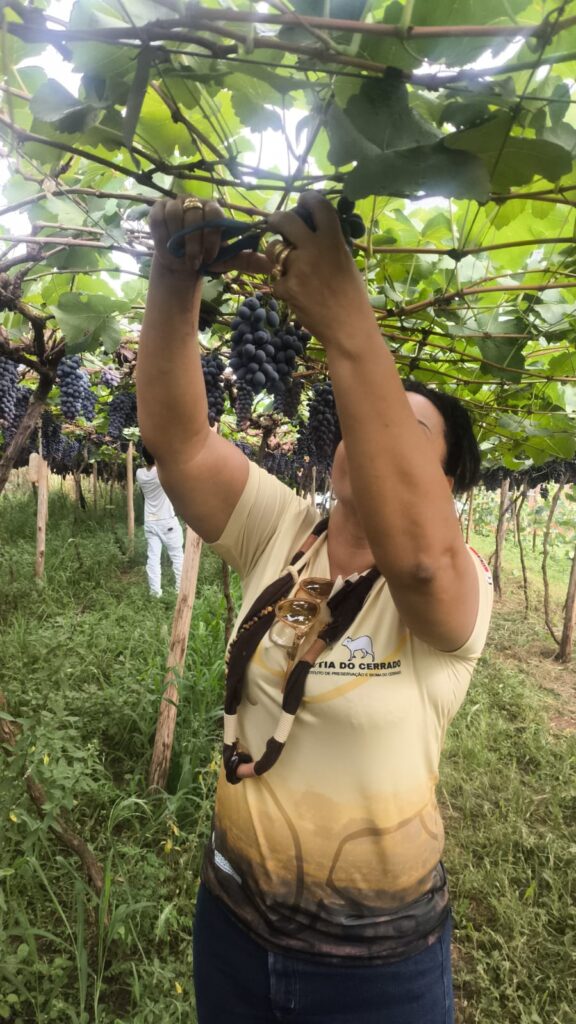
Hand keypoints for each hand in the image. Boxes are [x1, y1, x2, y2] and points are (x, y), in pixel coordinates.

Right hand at [149, 196, 270, 278]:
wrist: (183, 264)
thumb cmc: (207, 258)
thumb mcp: (229, 261)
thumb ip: (249, 261)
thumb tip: (272, 264)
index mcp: (214, 210)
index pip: (214, 214)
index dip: (211, 237)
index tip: (210, 257)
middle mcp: (195, 203)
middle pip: (194, 214)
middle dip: (193, 243)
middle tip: (195, 261)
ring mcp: (176, 204)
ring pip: (174, 213)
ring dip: (177, 239)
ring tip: (180, 255)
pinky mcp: (158, 209)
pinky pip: (158, 217)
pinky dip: (162, 234)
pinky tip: (167, 245)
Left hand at [265, 192, 373, 342]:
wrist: (347, 328)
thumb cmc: (352, 298)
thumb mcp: (346, 263)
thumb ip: (331, 245)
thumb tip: (316, 230)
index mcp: (333, 241)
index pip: (319, 206)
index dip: (309, 198)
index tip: (304, 199)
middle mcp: (314, 250)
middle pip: (285, 220)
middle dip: (277, 218)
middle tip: (275, 221)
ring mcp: (298, 268)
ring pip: (273, 249)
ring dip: (275, 254)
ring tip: (284, 264)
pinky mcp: (286, 287)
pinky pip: (276, 279)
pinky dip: (282, 286)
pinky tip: (295, 294)